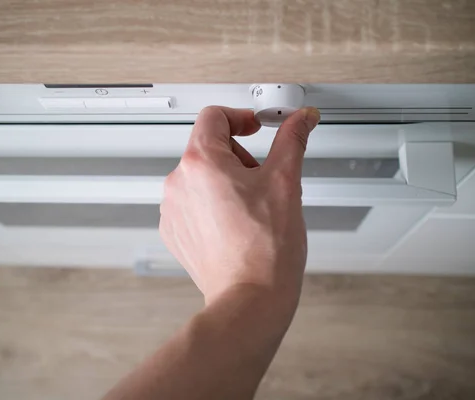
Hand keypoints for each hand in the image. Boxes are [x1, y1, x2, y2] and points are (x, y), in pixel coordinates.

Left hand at [159, 106, 319, 305]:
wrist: (250, 298)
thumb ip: (292, 140)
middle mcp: (178, 183)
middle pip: (209, 148)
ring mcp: (173, 209)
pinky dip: (214, 205)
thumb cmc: (265, 249)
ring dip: (227, 182)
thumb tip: (302, 119)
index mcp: (201, 162)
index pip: (214, 116)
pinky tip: (237, 225)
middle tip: (263, 181)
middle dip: (239, 157)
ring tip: (252, 210)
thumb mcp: (286, 182)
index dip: (240, 118)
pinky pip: (194, 203)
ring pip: (202, 177)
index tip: (255, 127)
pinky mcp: (175, 231)